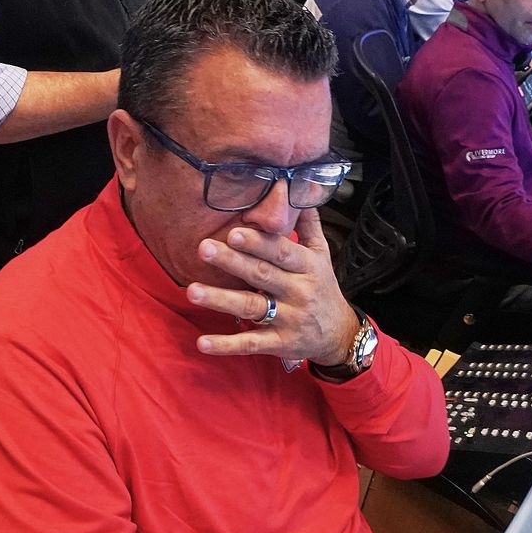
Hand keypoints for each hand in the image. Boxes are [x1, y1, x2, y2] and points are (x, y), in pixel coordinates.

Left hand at [186, 208, 357, 366]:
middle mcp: (298, 291)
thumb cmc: (323, 287)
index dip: (258, 243)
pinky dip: (227, 345)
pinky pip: (250, 344)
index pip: (280, 252)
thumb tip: (297, 187)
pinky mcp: (279, 344)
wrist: (339, 334)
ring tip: (192, 291)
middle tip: (203, 249)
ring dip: (221, 300)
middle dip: (232, 262)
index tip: (233, 232)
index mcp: (307, 266)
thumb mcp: (322, 254)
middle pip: (262, 274)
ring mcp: (288, 319)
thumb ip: (308, 223)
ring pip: (251, 307)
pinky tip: (203, 342)